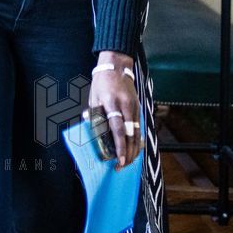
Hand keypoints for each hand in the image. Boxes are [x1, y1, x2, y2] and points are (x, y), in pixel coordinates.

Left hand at [88, 50, 140, 167]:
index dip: (119, 146)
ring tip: (128, 162)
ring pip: (137, 133)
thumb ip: (95, 116)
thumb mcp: (93, 98)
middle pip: (130, 134)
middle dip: (128, 153)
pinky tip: (133, 149)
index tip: (119, 160)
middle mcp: (126, 105)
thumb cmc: (101, 82)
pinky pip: (139, 127)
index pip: (117, 129)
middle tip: (122, 166)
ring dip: (134, 150)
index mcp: (111, 103)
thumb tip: (94, 136)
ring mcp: (134, 106)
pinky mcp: (138, 107)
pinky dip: (136, 140)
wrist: (117, 66)